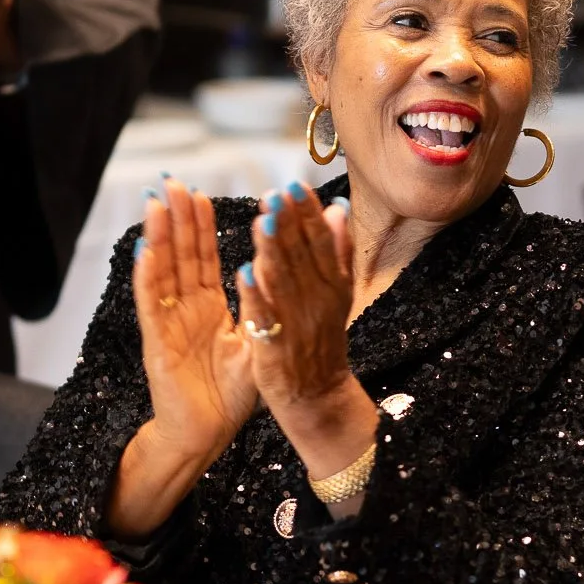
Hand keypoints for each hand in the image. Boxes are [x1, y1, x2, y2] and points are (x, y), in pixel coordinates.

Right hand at [133, 178, 257, 469]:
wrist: (209, 433)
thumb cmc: (232, 395)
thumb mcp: (256, 342)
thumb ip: (260, 307)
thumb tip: (270, 271)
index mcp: (209, 308)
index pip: (203, 258)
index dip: (199, 227)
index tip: (200, 193)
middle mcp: (185, 309)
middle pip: (179, 256)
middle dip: (176, 219)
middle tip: (173, 182)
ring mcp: (168, 323)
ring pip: (162, 271)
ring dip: (158, 236)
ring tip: (156, 202)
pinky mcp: (157, 341)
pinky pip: (151, 303)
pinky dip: (148, 276)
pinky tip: (145, 250)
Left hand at [234, 183, 374, 483]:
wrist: (319, 398)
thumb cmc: (322, 342)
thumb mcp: (338, 294)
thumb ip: (338, 252)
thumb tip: (338, 210)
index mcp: (333, 285)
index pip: (321, 242)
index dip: (308, 214)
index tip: (295, 185)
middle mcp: (319, 301)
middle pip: (303, 256)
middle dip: (288, 223)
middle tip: (276, 193)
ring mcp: (298, 324)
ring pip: (285, 282)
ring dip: (274, 251)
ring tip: (261, 221)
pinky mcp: (276, 347)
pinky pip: (266, 318)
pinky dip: (257, 296)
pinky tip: (245, 272)